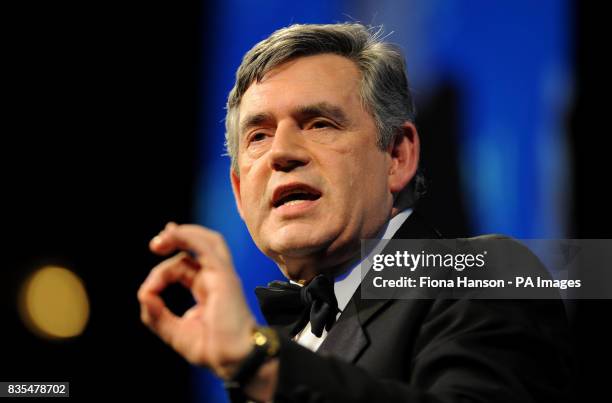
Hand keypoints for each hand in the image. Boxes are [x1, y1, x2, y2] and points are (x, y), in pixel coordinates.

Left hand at [137, 222, 255, 378]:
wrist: (234, 358)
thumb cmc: (213, 349)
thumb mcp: (175, 331)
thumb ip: (157, 314)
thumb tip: (144, 294)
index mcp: (208, 288)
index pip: (184, 267)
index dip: (162, 273)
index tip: (148, 294)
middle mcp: (216, 278)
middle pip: (198, 247)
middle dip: (177, 238)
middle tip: (155, 244)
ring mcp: (222, 274)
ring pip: (206, 240)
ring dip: (183, 233)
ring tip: (162, 238)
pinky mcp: (223, 275)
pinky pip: (207, 246)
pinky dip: (189, 237)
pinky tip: (172, 235)